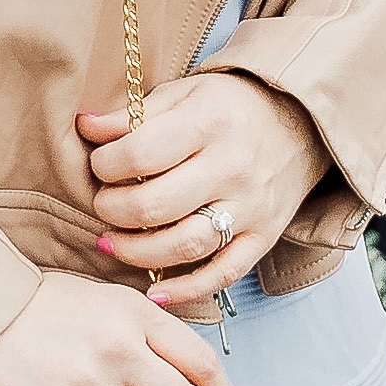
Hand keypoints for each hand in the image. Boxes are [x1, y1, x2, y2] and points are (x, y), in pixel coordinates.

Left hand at [79, 68, 325, 301]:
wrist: (300, 121)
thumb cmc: (229, 107)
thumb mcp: (183, 93)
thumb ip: (134, 114)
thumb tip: (86, 127)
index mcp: (209, 122)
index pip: (140, 154)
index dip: (105, 165)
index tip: (99, 165)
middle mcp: (232, 167)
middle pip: (156, 206)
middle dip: (113, 211)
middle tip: (102, 205)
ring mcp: (251, 207)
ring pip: (184, 246)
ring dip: (137, 253)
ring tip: (113, 243)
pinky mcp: (264, 237)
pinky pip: (223, 275)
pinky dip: (186, 290)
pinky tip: (154, 292)